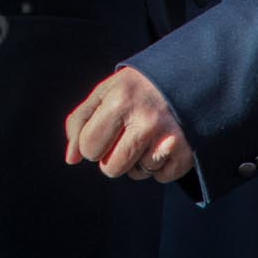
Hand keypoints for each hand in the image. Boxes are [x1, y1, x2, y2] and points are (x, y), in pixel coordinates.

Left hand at [64, 67, 195, 182]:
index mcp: (120, 101)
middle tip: (125, 134)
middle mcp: (146, 121)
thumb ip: (80, 122)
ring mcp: (168, 139)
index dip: (92, 143)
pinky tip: (164, 142)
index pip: (89, 147)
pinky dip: (160, 165)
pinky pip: (161, 177)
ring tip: (147, 135)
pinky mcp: (187, 153)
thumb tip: (71, 159)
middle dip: (112, 156)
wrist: (186, 79)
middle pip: (111, 168)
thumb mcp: (104, 93)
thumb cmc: (135, 90)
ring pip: (137, 174)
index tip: (104, 130)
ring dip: (137, 160)